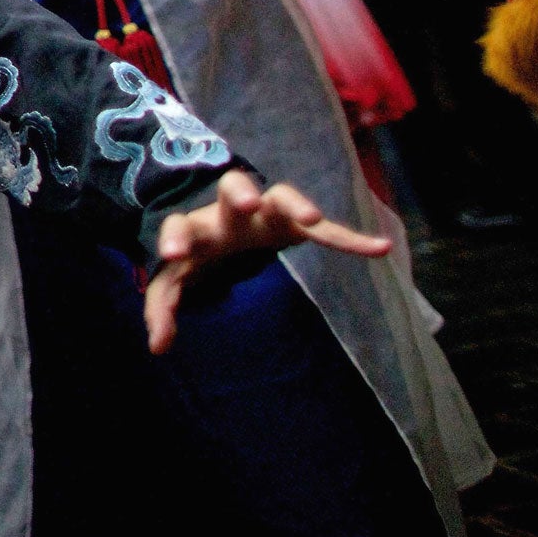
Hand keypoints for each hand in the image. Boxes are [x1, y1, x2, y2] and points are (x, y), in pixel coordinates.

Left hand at [144, 169, 389, 353]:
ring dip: (295, 203)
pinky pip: (326, 230)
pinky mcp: (294, 222)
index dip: (174, 238)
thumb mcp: (176, 278)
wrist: (221, 222)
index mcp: (196, 226)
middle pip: (231, 187)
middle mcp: (230, 212)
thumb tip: (158, 348)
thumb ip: (162, 307)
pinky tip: (379, 248)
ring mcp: (265, 212)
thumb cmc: (197, 252)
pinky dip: (349, 238)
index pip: (179, 224)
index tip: (173, 254)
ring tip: (311, 219)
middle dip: (239, 193)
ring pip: (280, 195)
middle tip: (248, 205)